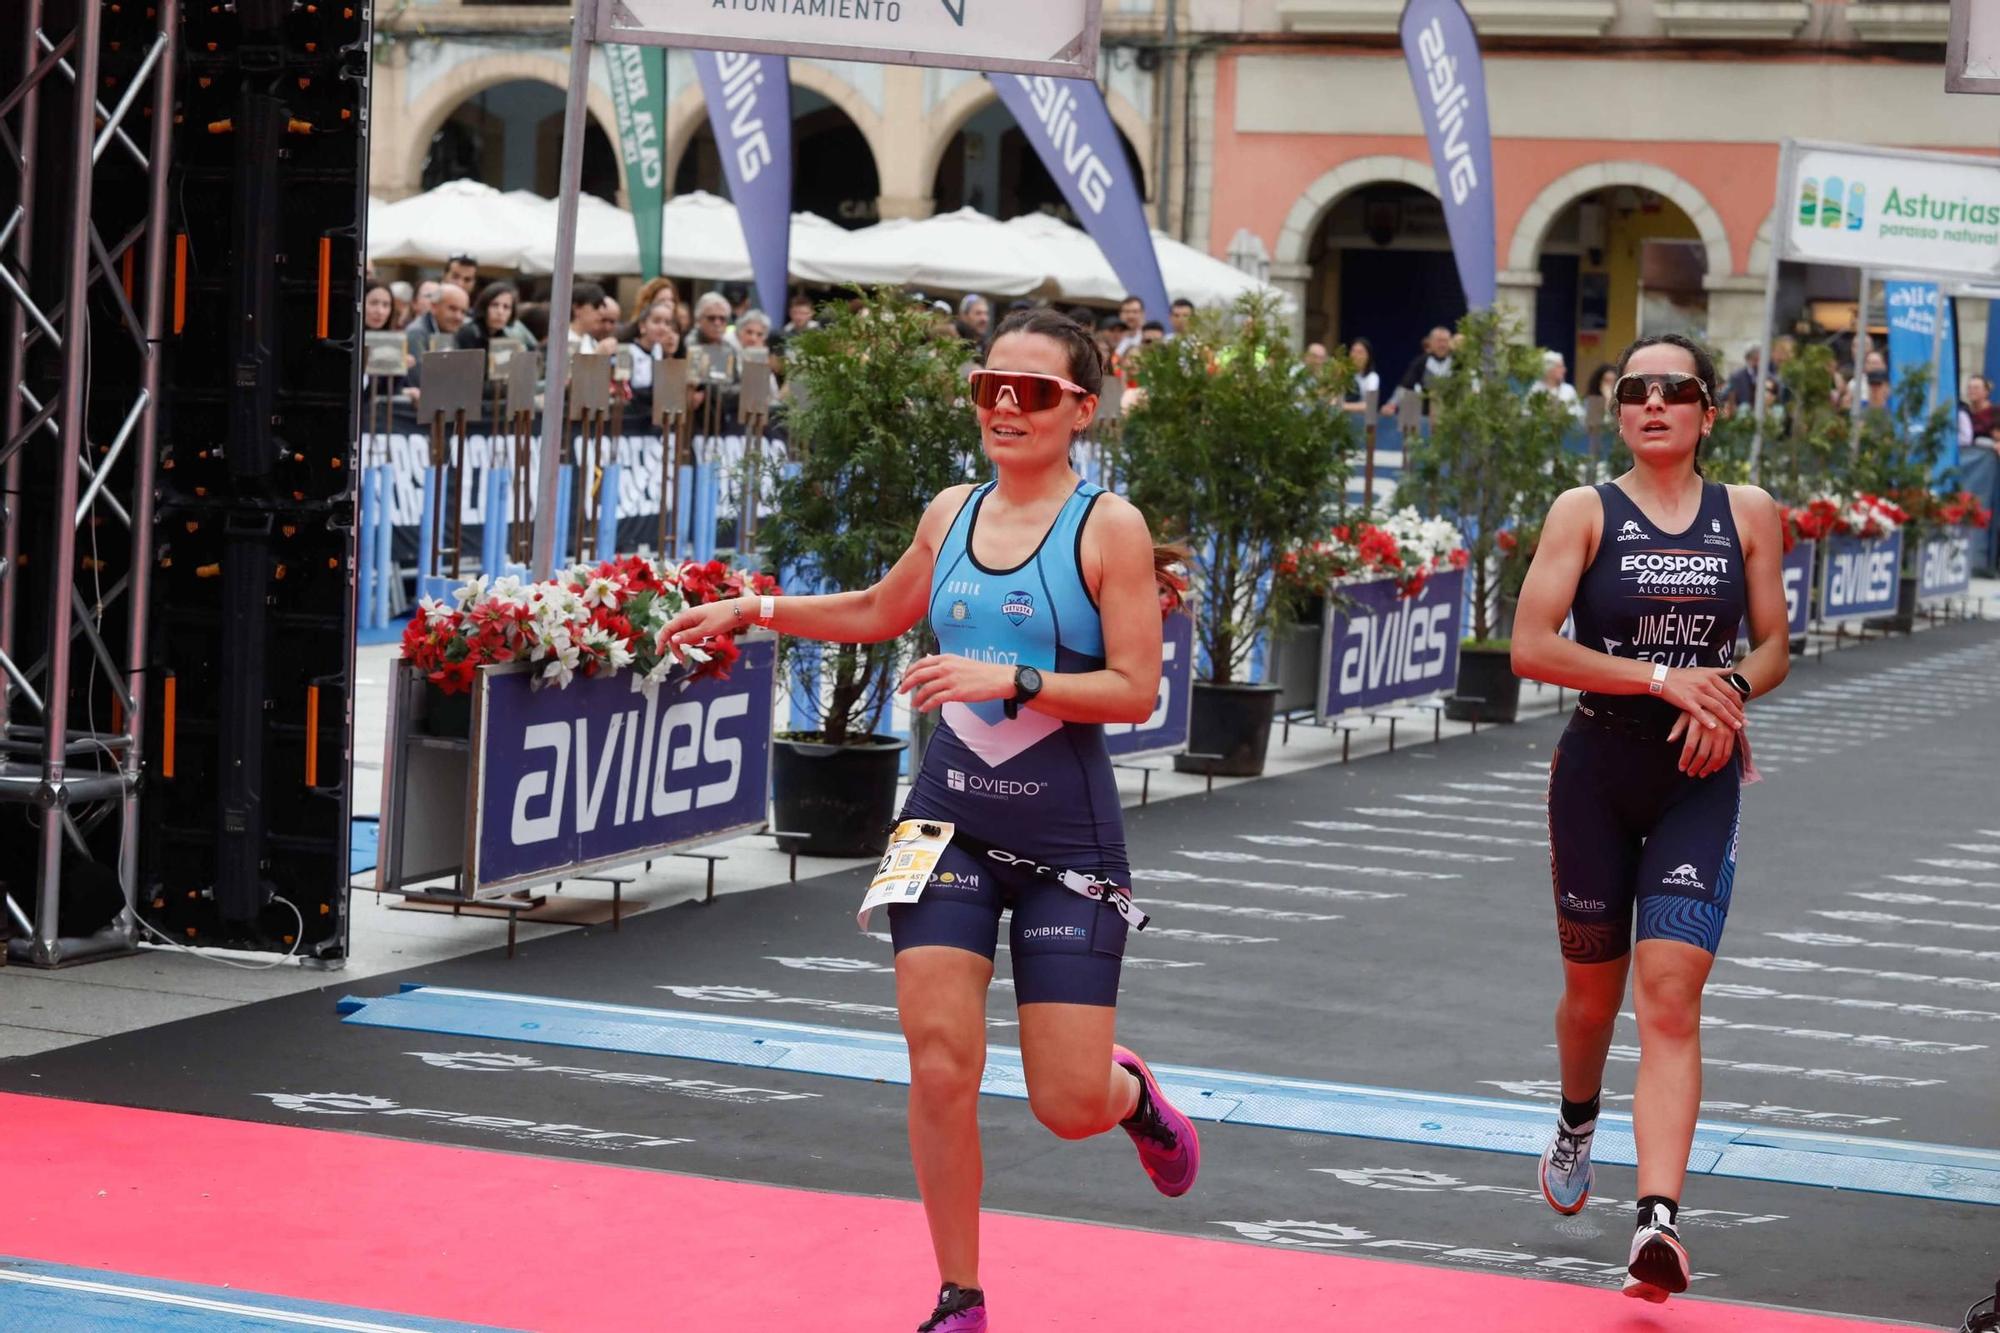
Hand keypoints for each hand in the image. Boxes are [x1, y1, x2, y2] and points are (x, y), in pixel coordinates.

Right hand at [662, 597, 750, 650]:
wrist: (738, 610)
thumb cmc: (723, 619)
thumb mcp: (706, 630)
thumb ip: (689, 636)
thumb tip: (672, 640)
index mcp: (686, 617)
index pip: (667, 629)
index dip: (661, 641)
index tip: (659, 654)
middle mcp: (688, 617)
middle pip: (674, 634)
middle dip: (677, 647)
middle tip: (682, 660)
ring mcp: (694, 618)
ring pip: (684, 634)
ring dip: (688, 642)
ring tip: (702, 643)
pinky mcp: (701, 621)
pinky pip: (692, 632)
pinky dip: (695, 639)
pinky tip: (704, 640)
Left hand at [898, 654, 1017, 713]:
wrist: (997, 678)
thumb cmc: (980, 671)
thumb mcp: (959, 661)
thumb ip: (943, 663)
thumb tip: (928, 661)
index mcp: (946, 658)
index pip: (920, 663)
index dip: (909, 672)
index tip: (904, 678)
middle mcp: (946, 667)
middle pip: (918, 675)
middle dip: (907, 684)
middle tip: (901, 691)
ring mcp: (951, 680)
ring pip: (925, 689)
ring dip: (917, 698)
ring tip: (914, 704)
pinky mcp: (957, 693)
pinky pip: (936, 700)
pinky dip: (927, 705)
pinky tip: (923, 709)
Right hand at [1658, 666, 1743, 733]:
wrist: (1661, 678)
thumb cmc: (1681, 675)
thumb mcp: (1701, 669)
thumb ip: (1718, 671)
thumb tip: (1732, 669)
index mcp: (1711, 677)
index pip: (1730, 691)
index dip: (1739, 702)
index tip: (1744, 710)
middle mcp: (1706, 684)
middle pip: (1726, 701)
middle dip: (1737, 713)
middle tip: (1746, 722)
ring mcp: (1696, 693)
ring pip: (1717, 708)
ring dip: (1728, 718)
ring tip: (1737, 727)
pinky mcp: (1686, 701)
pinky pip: (1699, 713)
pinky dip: (1707, 720)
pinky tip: (1714, 728)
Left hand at [1667, 709, 1738, 776]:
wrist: (1720, 699)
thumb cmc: (1699, 708)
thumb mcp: (1686, 714)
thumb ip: (1678, 728)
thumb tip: (1669, 740)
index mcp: (1697, 725)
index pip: (1689, 747)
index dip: (1685, 760)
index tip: (1681, 768)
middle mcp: (1711, 730)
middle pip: (1703, 754)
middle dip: (1695, 766)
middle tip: (1690, 773)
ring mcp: (1723, 733)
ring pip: (1716, 757)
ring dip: (1708, 768)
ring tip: (1701, 774)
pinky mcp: (1732, 735)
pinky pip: (1728, 753)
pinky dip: (1721, 763)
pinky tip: (1714, 769)